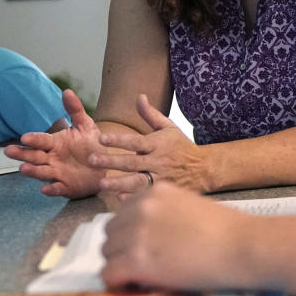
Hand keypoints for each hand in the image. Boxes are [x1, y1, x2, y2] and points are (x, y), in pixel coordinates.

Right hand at [4, 89, 105, 198]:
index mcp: (55, 143)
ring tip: (23, 168)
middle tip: (9, 151)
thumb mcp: (85, 125)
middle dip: (22, 154)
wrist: (105, 164)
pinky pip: (57, 189)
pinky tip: (45, 189)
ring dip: (32, 171)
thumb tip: (67, 91)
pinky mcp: (66, 187)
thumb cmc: (91, 144)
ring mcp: (57, 173)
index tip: (24, 137)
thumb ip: (75, 110)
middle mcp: (52, 158)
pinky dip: (51, 189)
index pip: (41, 140)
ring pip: (41, 172)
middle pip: (34, 156)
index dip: (33, 139)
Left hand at [93, 94, 211, 193]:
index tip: (101, 138)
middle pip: (132, 162)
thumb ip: (151, 115)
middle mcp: (158, 161)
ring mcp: (161, 178)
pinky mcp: (163, 192)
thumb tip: (139, 97)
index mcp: (157, 144)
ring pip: (138, 182)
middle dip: (111, 161)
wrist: (204, 168)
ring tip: (101, 184)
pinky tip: (119, 199)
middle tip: (91, 160)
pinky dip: (133, 198)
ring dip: (119, 183)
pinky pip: (146, 196)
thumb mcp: (169, 128)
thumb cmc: (181, 146)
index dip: (118, 140)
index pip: (135, 141)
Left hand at [101, 182, 248, 290]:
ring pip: (106, 253)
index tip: (143, 246)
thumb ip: (163, 213)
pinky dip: (117, 282)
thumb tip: (147, 233)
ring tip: (142, 274)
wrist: (241, 246)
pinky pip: (109, 274)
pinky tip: (133, 284)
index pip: (122, 213)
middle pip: (110, 232)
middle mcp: (141, 207)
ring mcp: (137, 233)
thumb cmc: (225, 229)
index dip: (130, 232)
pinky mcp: (137, 260)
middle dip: (122, 248)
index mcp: (154, 192)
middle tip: (143, 262)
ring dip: (120, 264)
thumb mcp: (188, 206)